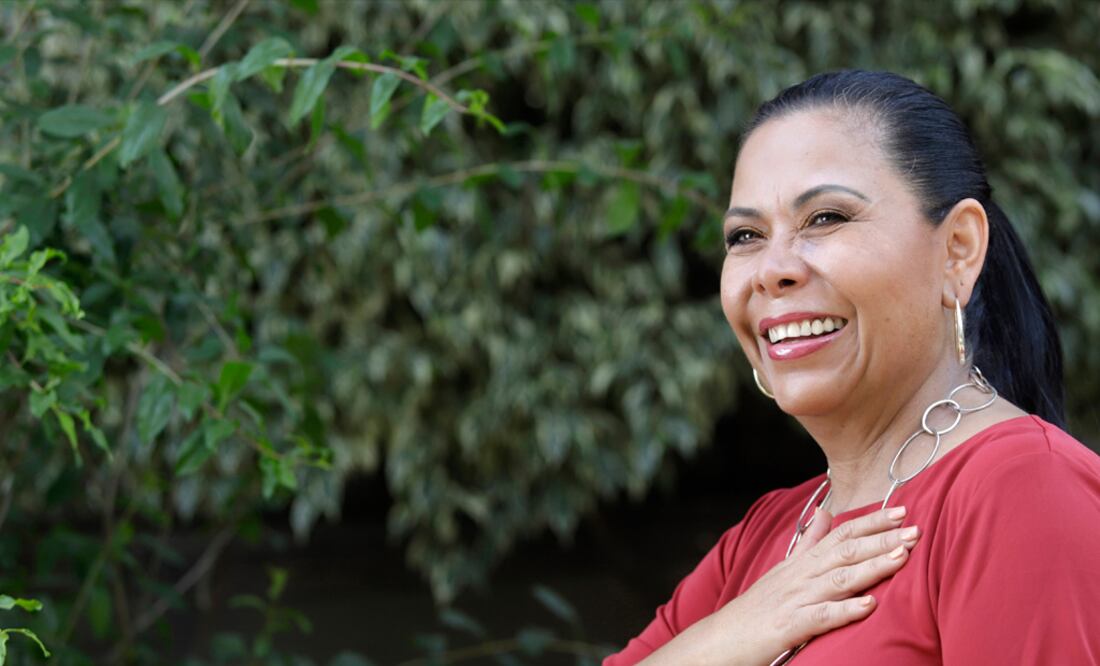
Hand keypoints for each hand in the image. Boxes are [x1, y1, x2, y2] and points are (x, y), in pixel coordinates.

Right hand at [640, 506, 919, 665]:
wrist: (723, 638)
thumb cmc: (758, 606)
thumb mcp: (784, 569)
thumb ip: (809, 542)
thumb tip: (826, 512)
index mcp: (803, 562)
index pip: (841, 535)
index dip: (872, 522)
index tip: (901, 510)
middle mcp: (801, 575)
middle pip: (845, 552)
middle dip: (882, 539)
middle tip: (914, 528)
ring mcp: (795, 599)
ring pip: (839, 579)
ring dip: (872, 567)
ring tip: (902, 557)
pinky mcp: (790, 625)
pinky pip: (821, 616)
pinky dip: (845, 610)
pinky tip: (869, 606)